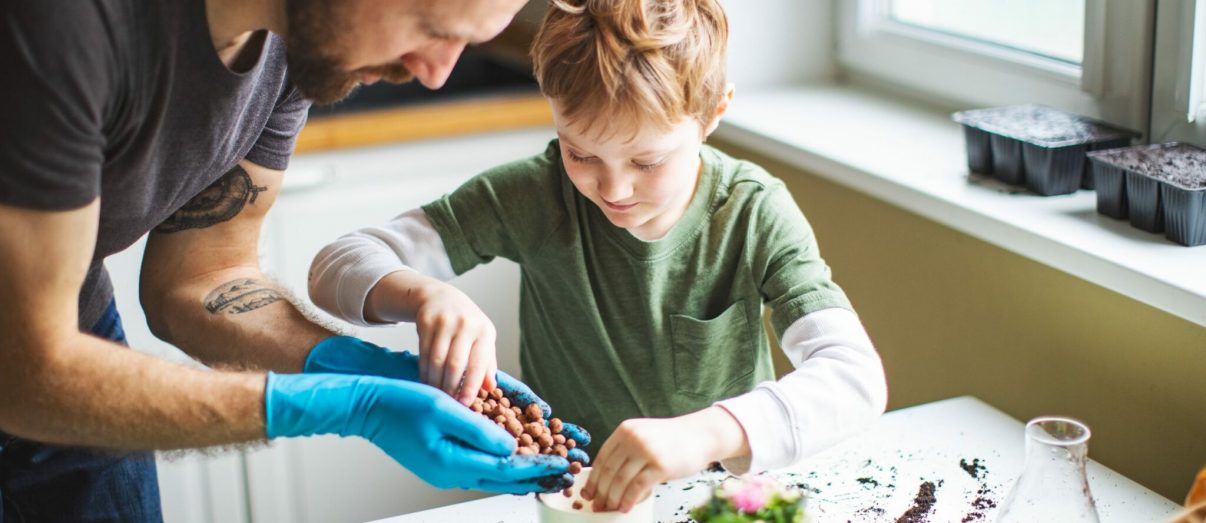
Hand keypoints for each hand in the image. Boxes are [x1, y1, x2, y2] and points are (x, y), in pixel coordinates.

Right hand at [302, 336, 591, 453]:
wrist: (365, 407)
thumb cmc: (400, 402)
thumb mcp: (443, 408)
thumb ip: (478, 430)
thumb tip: (511, 448)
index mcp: (452, 462)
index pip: (507, 469)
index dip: (539, 466)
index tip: (564, 463)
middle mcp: (450, 473)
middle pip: (503, 479)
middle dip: (537, 476)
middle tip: (566, 473)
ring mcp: (443, 470)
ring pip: (492, 476)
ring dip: (522, 473)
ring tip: (549, 470)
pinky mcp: (439, 462)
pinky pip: (478, 468)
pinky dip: (501, 467)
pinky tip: (514, 463)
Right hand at [413, 282, 497, 402]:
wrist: (441, 298)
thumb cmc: (467, 324)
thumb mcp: (482, 339)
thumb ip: (487, 363)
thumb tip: (490, 388)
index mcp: (484, 331)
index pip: (478, 364)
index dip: (471, 386)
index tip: (465, 404)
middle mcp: (466, 325)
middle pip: (455, 364)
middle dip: (450, 388)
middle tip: (447, 404)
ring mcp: (444, 321)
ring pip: (437, 360)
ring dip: (435, 382)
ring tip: (436, 395)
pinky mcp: (426, 321)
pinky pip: (423, 353)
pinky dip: (424, 371)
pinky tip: (426, 382)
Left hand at [582, 407, 748, 511]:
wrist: (700, 435)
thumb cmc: (671, 440)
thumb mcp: (643, 435)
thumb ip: (625, 451)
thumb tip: (606, 481)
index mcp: (625, 430)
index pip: (601, 458)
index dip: (593, 479)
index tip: (587, 494)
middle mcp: (633, 438)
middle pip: (608, 471)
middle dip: (600, 492)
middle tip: (597, 506)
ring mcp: (647, 451)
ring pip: (620, 480)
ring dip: (612, 499)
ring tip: (609, 509)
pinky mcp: (660, 466)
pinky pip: (637, 487)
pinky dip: (628, 500)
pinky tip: (625, 508)